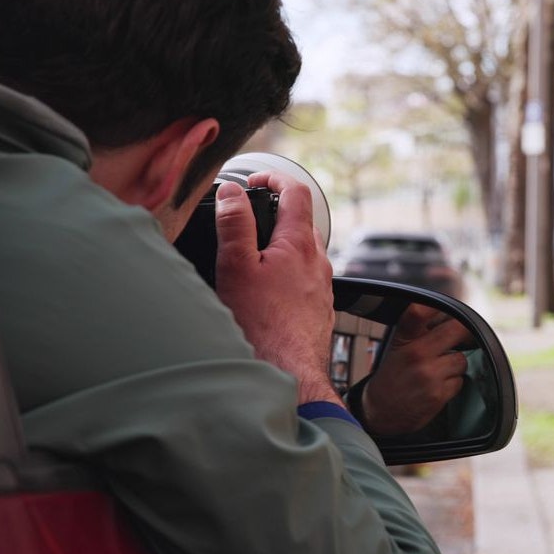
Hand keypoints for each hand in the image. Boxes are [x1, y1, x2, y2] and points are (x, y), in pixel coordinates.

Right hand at [215, 172, 338, 405]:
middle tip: (249, 218)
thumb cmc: (263, 328)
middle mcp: (318, 263)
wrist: (288, 375)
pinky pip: (305, 281)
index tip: (254, 181)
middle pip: (302, 223)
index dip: (274, 178)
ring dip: (282, 246)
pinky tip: (268, 294)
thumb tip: (231, 192)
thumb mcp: (237, 268)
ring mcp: (322, 288)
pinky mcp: (319, 311)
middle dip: (276, 214)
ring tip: (255, 257)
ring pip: (304, 254)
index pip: (296, 191)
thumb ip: (235, 225)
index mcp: (299, 244)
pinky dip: (287, 275)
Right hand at [361, 305, 470, 434]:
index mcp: (405, 340)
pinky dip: (452, 383)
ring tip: (440, 370)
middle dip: (463, 333)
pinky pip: (459, 381)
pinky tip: (438, 385)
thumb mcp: (398, 346)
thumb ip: (419, 329)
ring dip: (455, 365)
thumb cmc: (393, 375)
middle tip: (460, 337)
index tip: (443, 306)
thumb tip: (446, 315)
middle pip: (457, 330)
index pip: (418, 313)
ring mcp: (429, 376)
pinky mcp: (438, 395)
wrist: (380, 411)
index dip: (434, 305)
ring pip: (461, 360)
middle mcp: (417, 355)